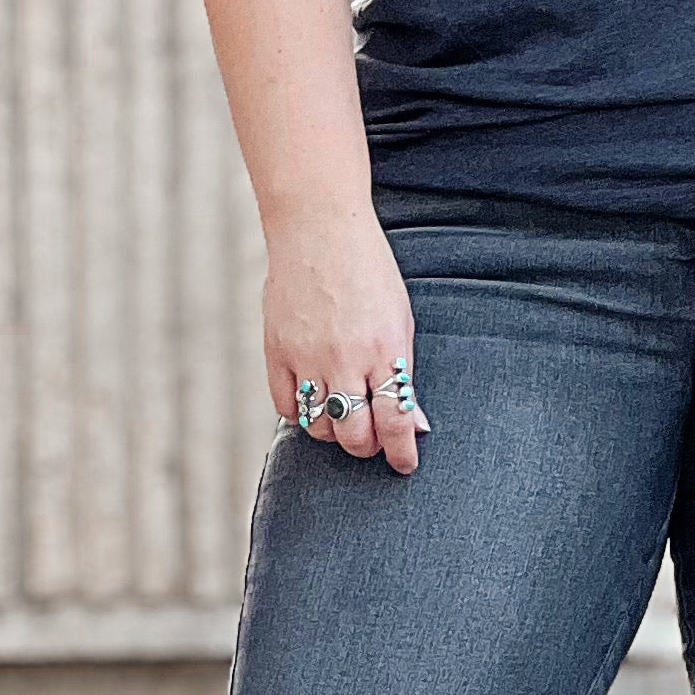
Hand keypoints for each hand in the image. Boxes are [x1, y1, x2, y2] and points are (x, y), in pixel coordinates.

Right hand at [261, 202, 428, 472]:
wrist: (318, 229)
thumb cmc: (368, 271)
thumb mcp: (400, 319)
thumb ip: (403, 372)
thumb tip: (416, 422)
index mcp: (385, 349)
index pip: (395, 420)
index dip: (402, 452)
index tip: (405, 464)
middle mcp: (346, 358)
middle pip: (355, 434)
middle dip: (368, 447)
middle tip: (373, 441)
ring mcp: (307, 356)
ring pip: (320, 427)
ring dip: (336, 433)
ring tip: (346, 417)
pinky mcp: (277, 351)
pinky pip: (287, 406)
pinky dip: (303, 415)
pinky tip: (315, 404)